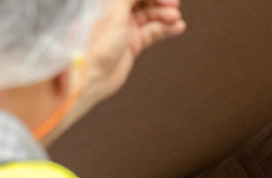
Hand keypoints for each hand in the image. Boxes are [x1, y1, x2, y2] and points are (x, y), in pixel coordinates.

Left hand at [47, 0, 185, 139]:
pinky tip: (178, 28)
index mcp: (108, 2)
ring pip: (150, 16)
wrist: (93, 76)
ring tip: (177, 19)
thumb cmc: (97, 43)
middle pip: (143, 1)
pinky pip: (152, 32)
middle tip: (175, 5)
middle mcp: (116, 12)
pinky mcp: (132, 43)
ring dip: (165, 16)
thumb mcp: (116, 12)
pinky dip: (165, 29)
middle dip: (160, 2)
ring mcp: (125, 28)